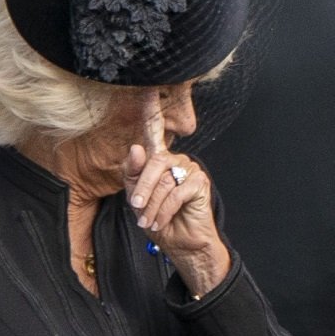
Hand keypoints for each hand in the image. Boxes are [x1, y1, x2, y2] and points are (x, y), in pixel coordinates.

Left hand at [122, 92, 229, 294]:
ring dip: (152, 205)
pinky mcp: (200, 182)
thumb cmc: (159, 220)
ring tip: (148, 221)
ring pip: (163, 181)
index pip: (155, 131)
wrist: (181, 245)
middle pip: (153, 162)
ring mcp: (190, 168)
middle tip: (136, 207)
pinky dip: (164, 210)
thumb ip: (133, 175)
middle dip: (142, 187)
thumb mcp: (138, 198)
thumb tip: (137, 148)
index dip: (151, 110)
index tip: (147, 90)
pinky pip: (176, 192)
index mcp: (159, 159)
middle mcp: (176, 158)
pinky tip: (161, 222)